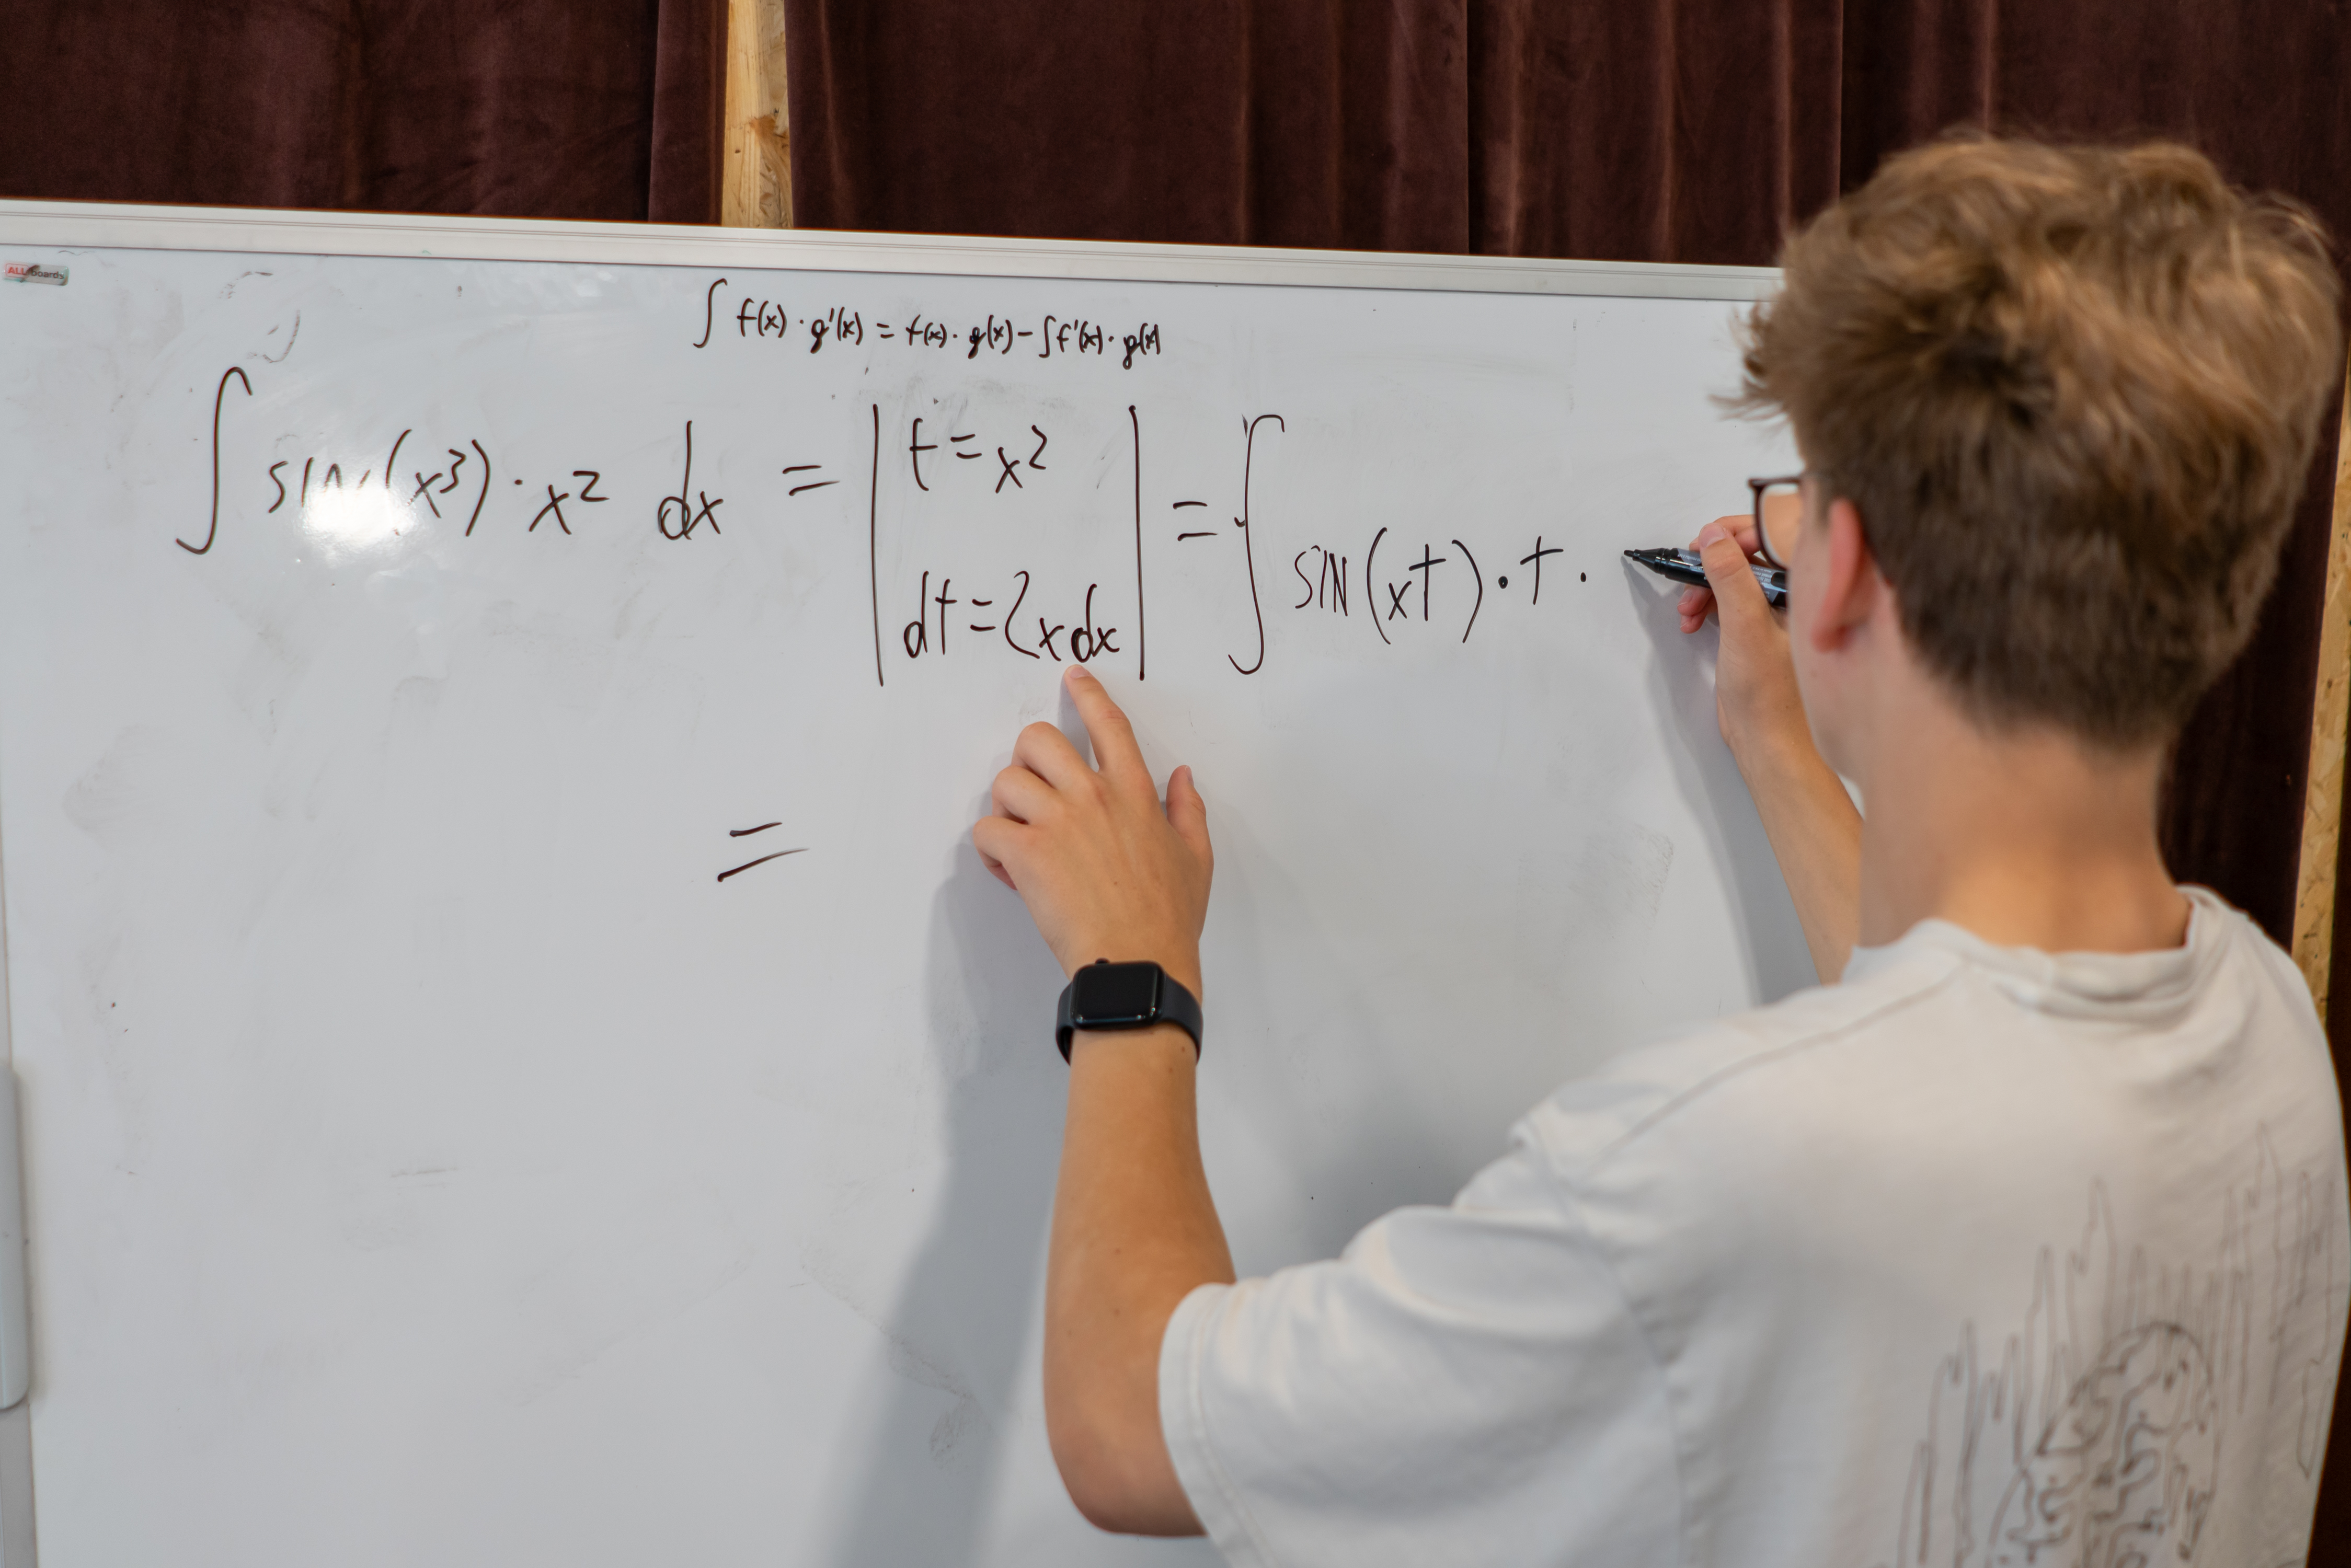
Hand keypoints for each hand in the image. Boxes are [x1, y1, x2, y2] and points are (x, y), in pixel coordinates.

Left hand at [974, 664, 1212, 995]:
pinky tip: (1007, 871)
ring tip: (1019, 839)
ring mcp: (1058, 822)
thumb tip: (1182, 776)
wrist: (1137, 962)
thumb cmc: (1167, 917)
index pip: (1109, 725)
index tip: (1072, 676)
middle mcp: (1093, 796)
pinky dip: (989, 849)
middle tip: (1031, 790)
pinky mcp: (1028, 854)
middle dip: (1026, 758)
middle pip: (1039, 739)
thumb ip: (1188, 809)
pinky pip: (987, 830)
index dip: (1088, 694)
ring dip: (1005, 808)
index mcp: (1134, 792)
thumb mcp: (1196, 857)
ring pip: (1006, 781)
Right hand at [1675, 516, 1808, 761]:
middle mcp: (1797, 593)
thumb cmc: (1772, 697)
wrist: (1770, 742)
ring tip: (1688, 609)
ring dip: (1704, 585)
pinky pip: (1729, 598)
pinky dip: (1707, 604)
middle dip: (1712, 561)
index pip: (1776, 533)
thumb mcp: (1745, 628)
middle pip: (1750, 550)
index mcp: (1807, 587)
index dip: (1737, 531)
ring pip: (1735, 575)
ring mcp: (1777, 610)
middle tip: (1689, 574)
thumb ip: (1730, 577)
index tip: (1707, 542)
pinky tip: (1694, 621)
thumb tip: (1713, 537)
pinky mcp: (1758, 628)